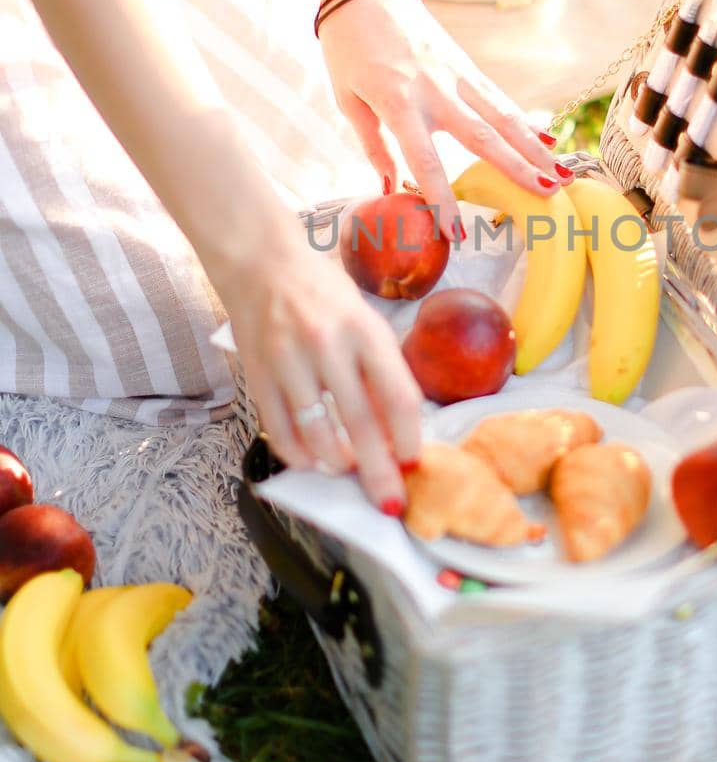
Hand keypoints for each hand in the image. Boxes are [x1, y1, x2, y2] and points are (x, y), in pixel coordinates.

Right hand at [215, 220, 422, 507]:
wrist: (260, 261)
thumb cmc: (322, 290)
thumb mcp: (363, 316)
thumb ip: (377, 366)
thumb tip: (396, 426)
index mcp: (365, 328)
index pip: (398, 393)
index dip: (409, 435)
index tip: (413, 461)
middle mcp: (328, 344)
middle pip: (361, 422)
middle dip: (378, 470)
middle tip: (390, 500)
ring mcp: (289, 360)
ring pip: (317, 432)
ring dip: (337, 463)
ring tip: (349, 471)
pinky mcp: (258, 373)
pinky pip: (279, 429)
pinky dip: (297, 454)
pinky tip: (312, 461)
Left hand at [318, 0, 563, 235]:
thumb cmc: (348, 46)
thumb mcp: (346, 98)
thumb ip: (372, 145)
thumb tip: (390, 187)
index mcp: (397, 103)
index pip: (425, 161)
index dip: (443, 200)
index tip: (458, 235)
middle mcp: (434, 90)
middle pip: (483, 137)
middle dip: (517, 168)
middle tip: (548, 195)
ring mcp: (456, 75)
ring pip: (503, 117)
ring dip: (535, 147)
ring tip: (561, 174)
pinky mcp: (467, 64)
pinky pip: (500, 99)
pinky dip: (525, 122)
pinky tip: (548, 141)